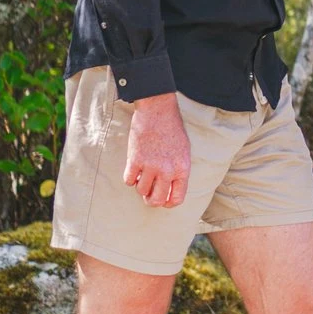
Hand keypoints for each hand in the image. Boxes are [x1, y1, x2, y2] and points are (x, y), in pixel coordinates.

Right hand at [124, 92, 191, 206]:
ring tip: (142, 176)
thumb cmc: (172, 129)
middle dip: (152, 201)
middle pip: (157, 200)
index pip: (177, 199)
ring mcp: (150, 166)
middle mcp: (167, 170)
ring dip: (140, 186)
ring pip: (141, 191)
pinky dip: (130, 177)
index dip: (168, 203)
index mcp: (182, 169)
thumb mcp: (184, 151)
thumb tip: (170, 189)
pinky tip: (134, 169)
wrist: (158, 111)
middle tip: (148, 195)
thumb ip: (178, 171)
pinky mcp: (135, 160)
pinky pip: (128, 180)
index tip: (163, 200)